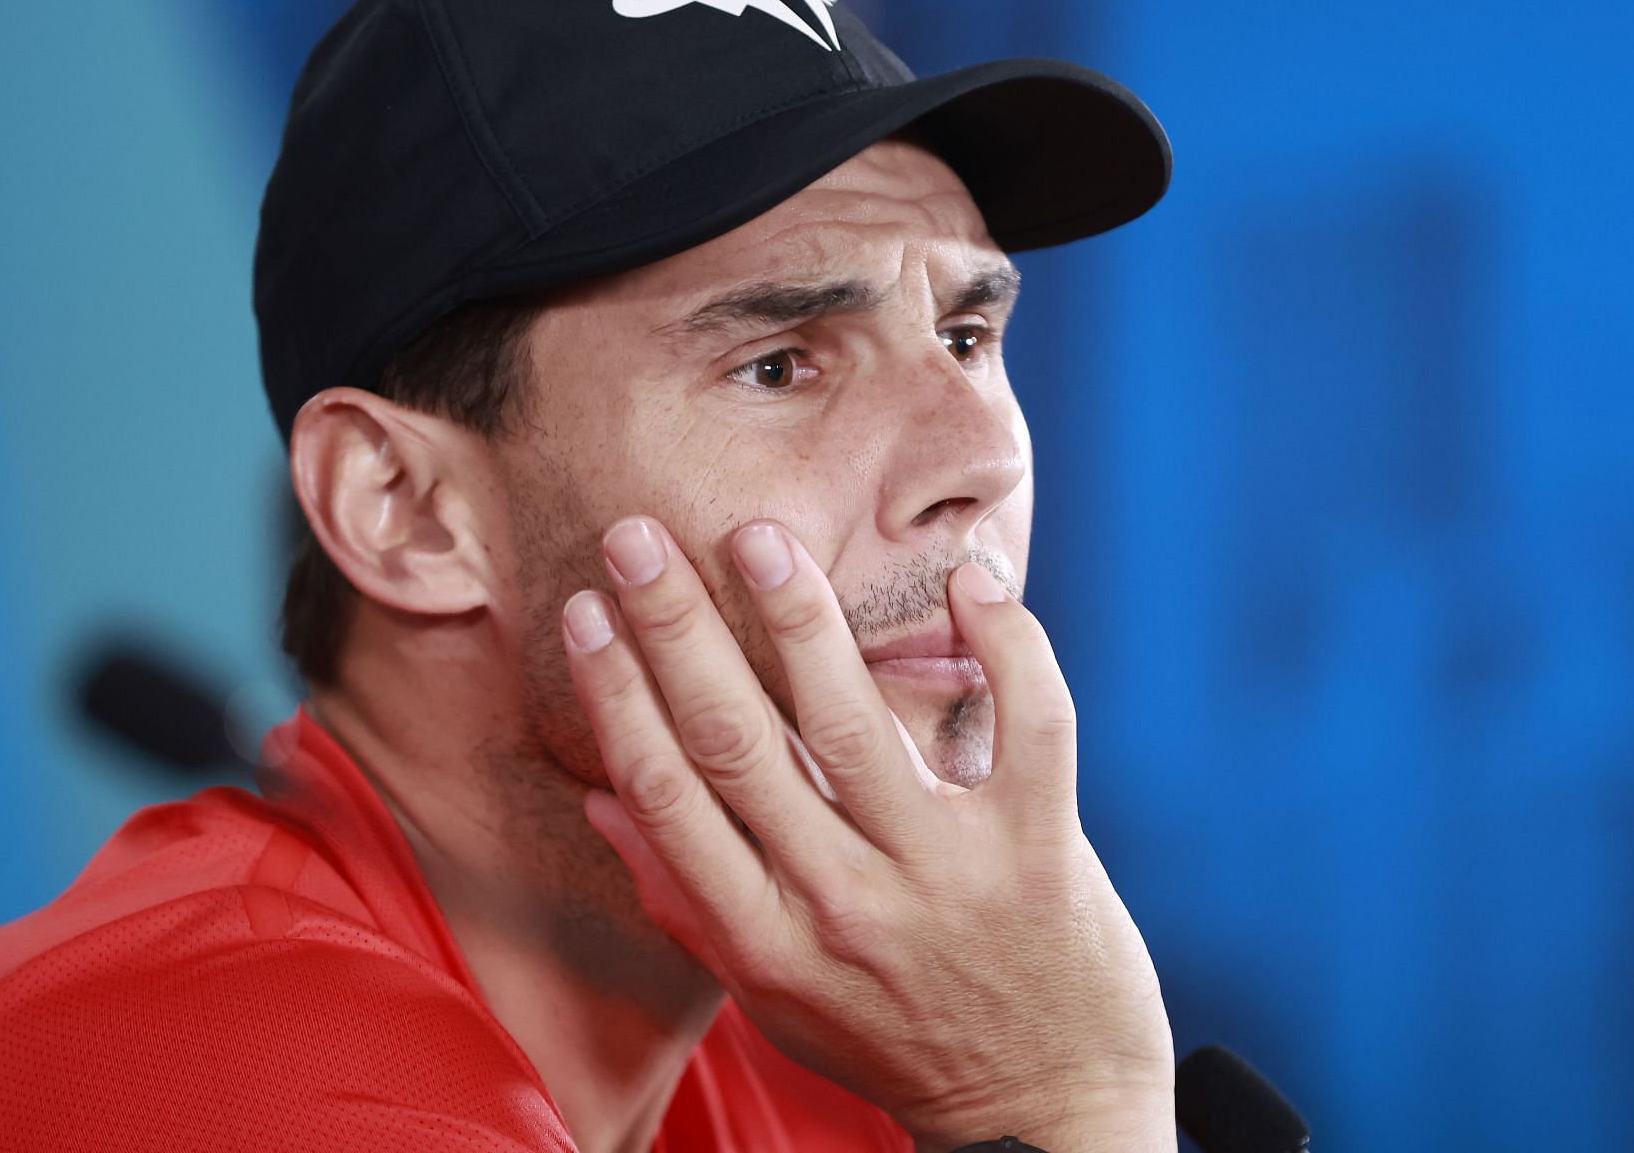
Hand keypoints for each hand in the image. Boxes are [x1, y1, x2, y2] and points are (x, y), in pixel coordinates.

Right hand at [561, 517, 1173, 1152]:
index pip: (666, 795)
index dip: (616, 695)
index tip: (587, 613)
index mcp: (764, 938)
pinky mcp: (1038, 849)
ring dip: (797, 616)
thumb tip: (599, 805)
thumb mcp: (772, 998)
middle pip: (736, 743)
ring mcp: (942, 873)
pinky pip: (1030, 726)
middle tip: (638, 540)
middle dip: (676, 628)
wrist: (1045, 1112)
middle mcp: (841, 903)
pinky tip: (970, 580)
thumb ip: (687, 903)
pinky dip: (1007, 644)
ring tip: (757, 538)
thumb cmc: (895, 1041)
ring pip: (852, 720)